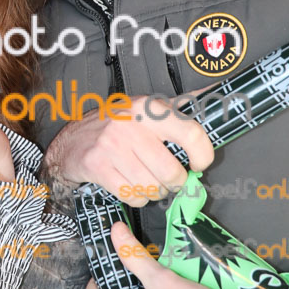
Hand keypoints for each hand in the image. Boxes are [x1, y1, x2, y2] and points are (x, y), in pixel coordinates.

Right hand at [44, 94, 213, 204]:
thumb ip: (181, 104)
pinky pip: (132, 196)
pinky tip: (131, 185)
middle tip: (170, 179)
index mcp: (149, 108)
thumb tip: (217, 90)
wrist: (72, 140)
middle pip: (171, 172)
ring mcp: (112, 146)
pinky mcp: (98, 166)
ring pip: (153, 188)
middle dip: (174, 183)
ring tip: (148, 181)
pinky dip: (137, 198)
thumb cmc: (117, 125)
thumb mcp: (147, 108)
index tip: (199, 164)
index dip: (203, 156)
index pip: (191, 134)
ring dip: (155, 192)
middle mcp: (131, 125)